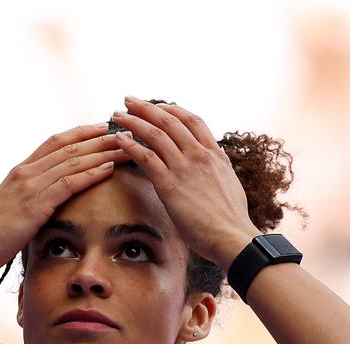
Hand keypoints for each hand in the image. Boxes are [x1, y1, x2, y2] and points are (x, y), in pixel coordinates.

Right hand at [0, 123, 128, 276]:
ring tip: (127, 146)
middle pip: (70, 146)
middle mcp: (26, 172)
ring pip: (73, 161)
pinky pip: (69, 183)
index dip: (82, 132)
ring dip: (103, 151)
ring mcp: (30, 186)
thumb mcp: (10, 207)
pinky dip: (91, 173)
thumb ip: (28, 197)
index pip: (56, 142)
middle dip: (100, 138)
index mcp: (20, 170)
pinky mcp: (35, 204)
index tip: (104, 127)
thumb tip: (46, 200)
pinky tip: (109, 167)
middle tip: (126, 131)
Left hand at [111, 97, 258, 267]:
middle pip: (170, 121)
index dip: (172, 110)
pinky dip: (130, 145)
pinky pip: (146, 157)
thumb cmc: (231, 220)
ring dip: (133, 121)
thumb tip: (214, 169)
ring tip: (117, 115)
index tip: (158, 106)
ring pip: (155, 134)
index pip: (193, 121)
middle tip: (129, 100)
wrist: (232, 237)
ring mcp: (185, 168)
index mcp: (215, 155)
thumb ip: (218, 172)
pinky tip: (119, 139)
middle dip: (147, 108)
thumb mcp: (230, 186)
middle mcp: (200, 155)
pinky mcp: (170, 185)